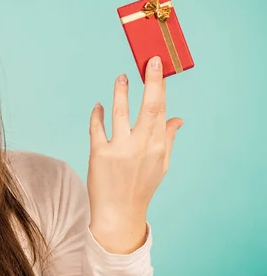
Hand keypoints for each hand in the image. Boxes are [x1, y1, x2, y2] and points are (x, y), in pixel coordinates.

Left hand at [87, 55, 183, 253]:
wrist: (119, 214)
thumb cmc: (140, 187)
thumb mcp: (160, 165)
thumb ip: (168, 139)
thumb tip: (179, 119)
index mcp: (158, 147)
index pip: (161, 110)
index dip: (159, 86)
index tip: (158, 67)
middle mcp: (142, 146)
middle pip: (149, 107)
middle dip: (151, 82)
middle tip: (150, 60)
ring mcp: (120, 150)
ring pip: (120, 113)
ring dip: (120, 92)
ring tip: (121, 78)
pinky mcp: (99, 155)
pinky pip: (97, 128)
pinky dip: (97, 114)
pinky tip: (98, 105)